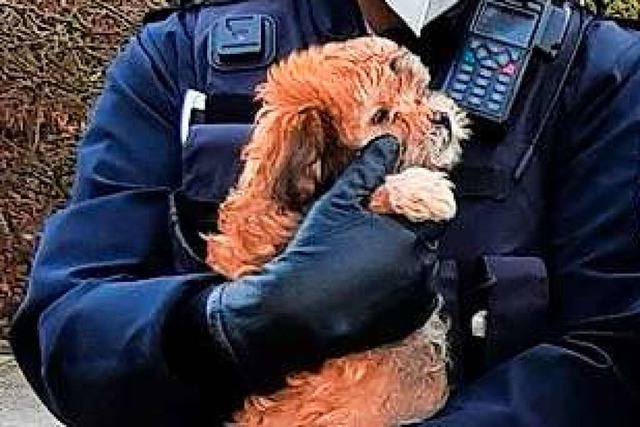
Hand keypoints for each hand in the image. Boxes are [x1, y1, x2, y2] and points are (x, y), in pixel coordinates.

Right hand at [206, 135, 446, 389]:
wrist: (297, 311)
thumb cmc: (315, 253)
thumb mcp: (338, 202)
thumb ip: (368, 169)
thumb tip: (389, 142)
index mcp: (413, 235)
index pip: (435, 213)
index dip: (414, 209)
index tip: (394, 213)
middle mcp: (423, 268)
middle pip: (426, 244)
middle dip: (406, 239)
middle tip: (370, 242)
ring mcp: (417, 300)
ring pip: (421, 274)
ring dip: (404, 268)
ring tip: (366, 268)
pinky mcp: (408, 325)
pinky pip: (413, 303)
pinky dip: (400, 295)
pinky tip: (369, 290)